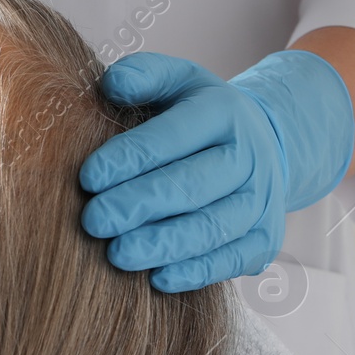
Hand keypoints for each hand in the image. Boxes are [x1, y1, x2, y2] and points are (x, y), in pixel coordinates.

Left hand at [78, 51, 354, 292]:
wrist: (263, 143)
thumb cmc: (198, 114)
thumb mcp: (177, 81)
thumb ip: (143, 75)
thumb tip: (112, 84)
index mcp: (222, 113)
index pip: (173, 136)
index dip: (130, 158)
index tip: (88, 178)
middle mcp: (249, 157)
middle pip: (192, 186)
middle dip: (139, 205)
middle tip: (94, 221)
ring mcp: (261, 200)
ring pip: (212, 227)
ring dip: (164, 244)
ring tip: (118, 255)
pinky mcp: (266, 238)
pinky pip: (233, 259)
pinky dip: (197, 272)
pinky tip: (159, 278)